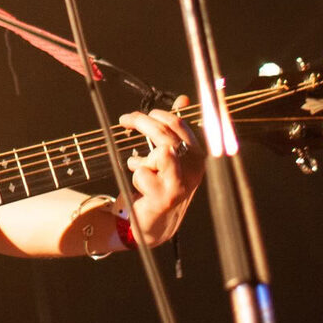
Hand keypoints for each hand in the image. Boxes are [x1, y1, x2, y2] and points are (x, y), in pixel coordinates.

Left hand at [119, 95, 203, 247]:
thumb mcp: (170, 156)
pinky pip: (143, 173)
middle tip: (125, 119)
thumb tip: (183, 99)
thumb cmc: (161, 186)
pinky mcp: (164, 198)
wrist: (153, 223)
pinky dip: (135, 176)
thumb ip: (176, 129)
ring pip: (159, 152)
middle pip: (166, 134)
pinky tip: (140, 187)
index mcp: (197, 156)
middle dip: (142, 122)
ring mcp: (181, 185)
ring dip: (142, 159)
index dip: (159, 114)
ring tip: (139, 168)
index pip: (180, 124)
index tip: (143, 113)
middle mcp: (194, 170)